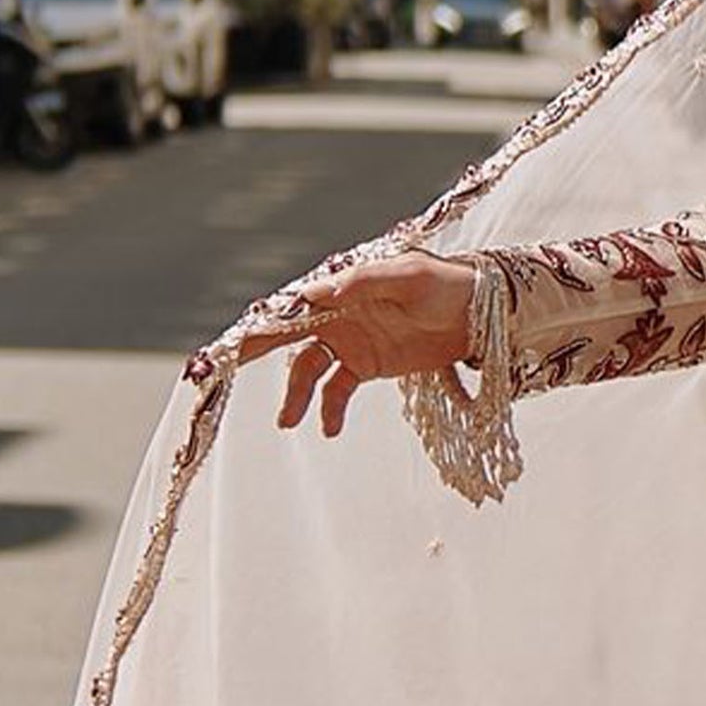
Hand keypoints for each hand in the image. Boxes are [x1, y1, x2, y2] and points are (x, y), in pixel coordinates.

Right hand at [231, 250, 481, 439]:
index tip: (235, 339)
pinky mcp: (367, 365)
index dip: (262, 321)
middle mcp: (338, 313)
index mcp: (341, 288)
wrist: (483, 312)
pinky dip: (330, 409)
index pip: (292, 304)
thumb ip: (366, 281)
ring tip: (287, 422)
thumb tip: (324, 292)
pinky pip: (337, 390)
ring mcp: (350, 340)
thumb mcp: (410, 275)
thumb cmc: (447, 283)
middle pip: (287, 334)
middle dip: (254, 351)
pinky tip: (329, 429)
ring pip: (308, 369)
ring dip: (296, 395)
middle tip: (222, 369)